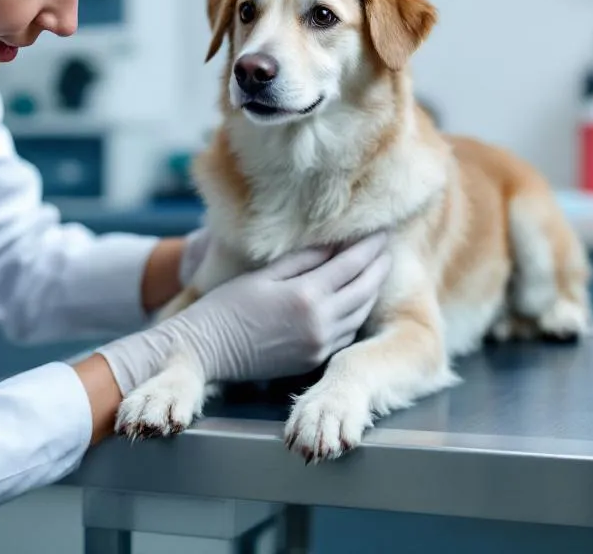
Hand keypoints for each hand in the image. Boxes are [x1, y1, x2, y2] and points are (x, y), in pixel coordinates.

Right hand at [98, 232, 392, 393]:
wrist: (207, 350)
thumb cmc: (227, 306)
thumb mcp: (264, 275)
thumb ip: (304, 260)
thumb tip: (335, 244)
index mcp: (306, 295)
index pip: (352, 265)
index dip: (370, 246)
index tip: (382, 231)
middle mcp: (320, 322)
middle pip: (365, 290)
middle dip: (378, 267)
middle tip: (385, 249)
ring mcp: (318, 344)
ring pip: (360, 314)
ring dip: (371, 291)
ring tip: (374, 271)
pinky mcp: (313, 360)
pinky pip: (345, 334)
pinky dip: (355, 314)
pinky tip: (354, 301)